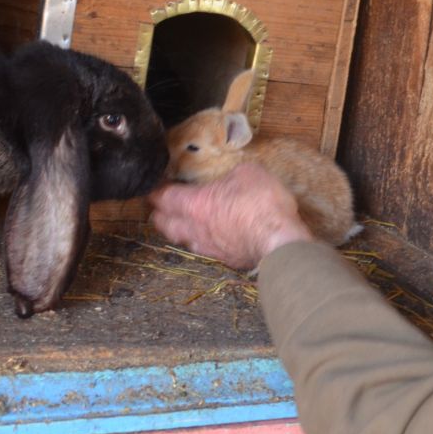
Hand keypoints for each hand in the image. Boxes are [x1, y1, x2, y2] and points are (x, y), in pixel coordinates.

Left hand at [149, 163, 314, 270]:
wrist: (279, 243)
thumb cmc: (261, 204)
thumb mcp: (247, 173)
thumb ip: (231, 176)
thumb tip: (230, 181)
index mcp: (195, 204)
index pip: (164, 198)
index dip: (155, 192)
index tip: (152, 187)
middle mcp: (195, 229)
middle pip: (164, 224)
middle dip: (159, 214)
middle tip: (159, 206)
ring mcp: (209, 248)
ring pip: (182, 240)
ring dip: (178, 230)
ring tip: (179, 223)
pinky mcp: (226, 260)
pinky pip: (204, 249)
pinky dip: (201, 241)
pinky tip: (208, 237)